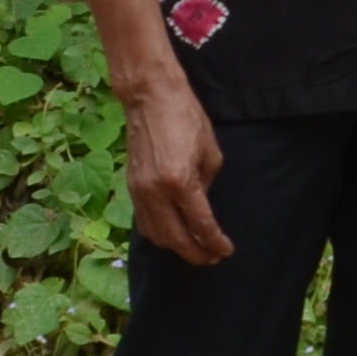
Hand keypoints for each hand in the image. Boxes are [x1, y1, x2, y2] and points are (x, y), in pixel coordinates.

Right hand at [120, 71, 234, 266]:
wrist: (150, 98)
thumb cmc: (186, 118)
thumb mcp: (210, 153)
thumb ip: (206, 186)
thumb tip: (201, 208)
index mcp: (180, 181)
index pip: (200, 224)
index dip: (215, 242)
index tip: (226, 251)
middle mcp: (156, 192)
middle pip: (176, 239)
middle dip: (196, 253)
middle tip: (212, 257)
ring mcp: (139, 191)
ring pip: (157, 235)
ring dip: (177, 247)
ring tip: (195, 249)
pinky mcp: (130, 187)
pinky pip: (144, 222)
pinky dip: (159, 234)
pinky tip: (173, 234)